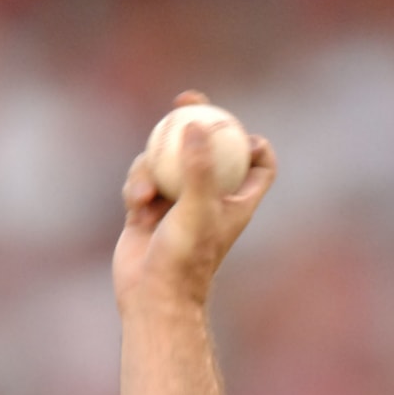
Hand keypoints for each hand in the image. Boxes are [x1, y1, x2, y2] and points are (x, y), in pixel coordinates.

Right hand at [113, 90, 275, 314]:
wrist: (153, 295)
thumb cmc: (185, 257)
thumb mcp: (197, 208)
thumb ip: (199, 167)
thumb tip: (196, 125)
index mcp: (236, 201)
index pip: (258, 165)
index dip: (253, 141)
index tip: (234, 123)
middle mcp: (210, 199)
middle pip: (210, 150)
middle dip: (197, 122)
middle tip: (186, 99)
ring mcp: (178, 203)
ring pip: (166, 162)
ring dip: (151, 168)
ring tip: (145, 196)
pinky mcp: (148, 209)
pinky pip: (141, 180)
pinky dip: (136, 186)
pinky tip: (135, 205)